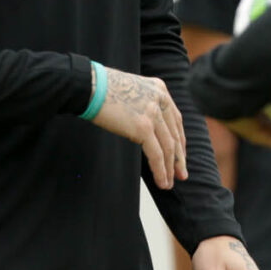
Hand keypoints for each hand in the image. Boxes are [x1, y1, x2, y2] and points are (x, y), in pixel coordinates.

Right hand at [91, 70, 186, 187]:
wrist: (88, 86)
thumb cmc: (102, 89)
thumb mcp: (132, 90)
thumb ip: (144, 103)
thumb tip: (146, 125)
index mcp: (160, 89)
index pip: (175, 120)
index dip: (179, 141)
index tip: (180, 156)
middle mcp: (160, 99)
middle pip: (175, 134)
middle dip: (178, 158)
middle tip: (181, 174)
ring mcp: (153, 113)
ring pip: (168, 147)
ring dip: (170, 168)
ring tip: (169, 183)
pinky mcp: (143, 127)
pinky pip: (157, 154)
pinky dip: (161, 170)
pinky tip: (162, 182)